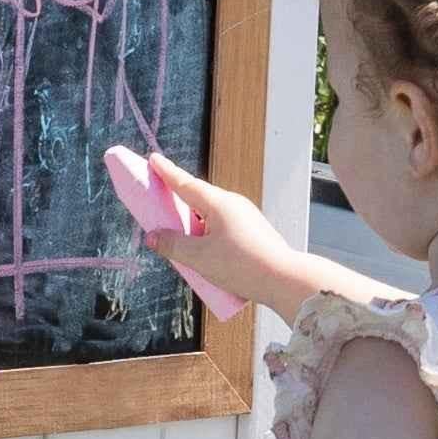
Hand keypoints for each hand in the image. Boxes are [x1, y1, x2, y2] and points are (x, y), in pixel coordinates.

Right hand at [124, 156, 300, 316]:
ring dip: (193, 225)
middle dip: (177, 202)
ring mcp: (245, 217)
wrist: (285, 279)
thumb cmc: (244, 266)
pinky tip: (206, 256)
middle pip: (197, 199)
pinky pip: (222, 227)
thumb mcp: (199, 258)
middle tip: (158, 204)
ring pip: (210, 216)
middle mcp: (233, 205)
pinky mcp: (252, 232)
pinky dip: (208, 236)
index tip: (154, 159)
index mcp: (218, 203)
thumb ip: (172, 245)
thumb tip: (153, 237)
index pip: (185, 183)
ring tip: (183, 246)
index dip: (166, 172)